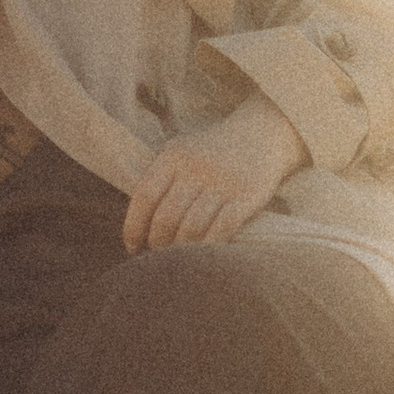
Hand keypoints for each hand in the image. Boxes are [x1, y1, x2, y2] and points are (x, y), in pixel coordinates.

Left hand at [123, 98, 308, 252]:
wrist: (262, 135)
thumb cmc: (212, 150)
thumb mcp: (181, 150)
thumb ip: (159, 178)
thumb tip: (137, 222)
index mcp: (173, 155)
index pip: (144, 196)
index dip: (134, 226)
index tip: (132, 246)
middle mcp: (195, 168)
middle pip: (166, 217)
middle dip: (158, 242)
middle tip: (157, 254)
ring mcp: (222, 183)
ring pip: (191, 228)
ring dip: (180, 250)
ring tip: (177, 258)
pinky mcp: (246, 197)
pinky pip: (222, 230)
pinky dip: (208, 247)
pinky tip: (202, 256)